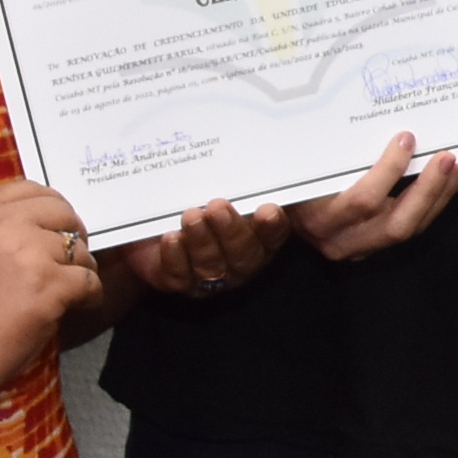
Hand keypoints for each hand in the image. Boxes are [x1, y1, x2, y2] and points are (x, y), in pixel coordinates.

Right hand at [0, 179, 105, 401]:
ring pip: (80, 249)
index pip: (28, 188)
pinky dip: (91, 294)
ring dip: (81, 268)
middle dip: (72, 232)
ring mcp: (31, 255)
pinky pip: (90, 280)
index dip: (49, 205)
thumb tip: (40, 228)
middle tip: (71, 255)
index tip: (55, 224)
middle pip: (62, 212)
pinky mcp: (50, 286)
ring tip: (71, 287)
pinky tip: (81, 304)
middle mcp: (6, 228)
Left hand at [116, 196, 292, 301]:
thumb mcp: (238, 178)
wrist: (154, 207)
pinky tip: (171, 238)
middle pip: (244, 256)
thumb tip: (302, 184)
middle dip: (231, 231)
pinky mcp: (177, 279)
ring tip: (191, 216)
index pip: (274, 235)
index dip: (271, 227)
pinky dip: (175, 257)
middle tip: (217, 207)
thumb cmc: (204, 191)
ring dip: (202, 241)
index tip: (267, 211)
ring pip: (212, 267)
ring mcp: (209, 274)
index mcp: (260, 235)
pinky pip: (179, 276)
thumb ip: (268, 181)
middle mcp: (239, 259)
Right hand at [291, 131, 457, 262]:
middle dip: (429, 189)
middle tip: (450, 157)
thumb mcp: (299, 170)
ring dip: (441, 196)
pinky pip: (411, 227)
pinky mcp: (373, 247)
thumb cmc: (287, 184)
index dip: (389, 172)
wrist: (274, 221)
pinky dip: (433, 203)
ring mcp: (359, 249)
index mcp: (320, 218)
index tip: (406, 139)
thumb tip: (361, 124)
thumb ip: (325, 157)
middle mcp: (341, 241)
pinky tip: (451, 181)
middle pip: (396, 224)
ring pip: (410, 228)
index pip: (361, 201)